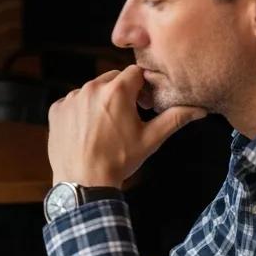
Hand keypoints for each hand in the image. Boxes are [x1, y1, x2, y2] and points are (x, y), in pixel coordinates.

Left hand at [47, 65, 206, 187]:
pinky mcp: (56, 110)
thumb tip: (199, 109)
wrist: (83, 182)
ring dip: (101, 101)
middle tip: (127, 116)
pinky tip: (87, 130)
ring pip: (92, 90)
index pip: (135, 73)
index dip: (143, 87)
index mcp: (116, 91)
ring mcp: (70, 98)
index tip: (145, 104)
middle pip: (113, 79)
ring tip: (106, 127)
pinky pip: (72, 102)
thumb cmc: (119, 161)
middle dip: (122, 92)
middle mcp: (91, 88)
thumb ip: (175, 119)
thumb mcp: (150, 139)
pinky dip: (80, 111)